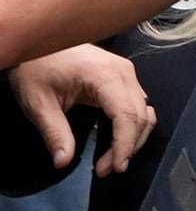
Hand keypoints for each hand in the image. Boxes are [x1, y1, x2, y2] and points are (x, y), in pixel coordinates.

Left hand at [7, 45, 155, 175]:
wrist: (37, 41)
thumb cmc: (35, 66)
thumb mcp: (37, 102)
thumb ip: (54, 133)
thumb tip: (63, 162)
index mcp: (105, 75)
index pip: (127, 116)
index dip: (125, 145)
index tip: (115, 167)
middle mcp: (123, 72)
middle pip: (141, 116)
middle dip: (128, 147)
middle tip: (108, 170)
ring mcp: (126, 73)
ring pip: (144, 112)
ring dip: (133, 139)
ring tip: (113, 160)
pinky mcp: (123, 77)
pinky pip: (139, 105)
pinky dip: (132, 126)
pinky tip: (117, 141)